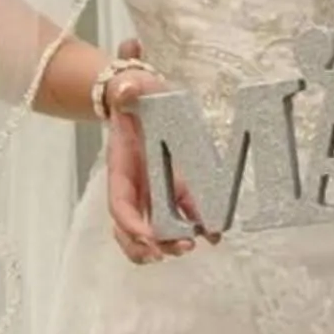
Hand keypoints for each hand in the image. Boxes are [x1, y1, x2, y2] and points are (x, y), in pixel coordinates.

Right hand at [102, 40, 213, 261]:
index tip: (146, 235)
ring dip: (169, 242)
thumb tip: (128, 86)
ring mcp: (153, 187)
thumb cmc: (133, 89)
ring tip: (191, 248)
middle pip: (132, 226)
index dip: (130, 222)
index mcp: (121, 165)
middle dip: (147, 244)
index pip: (119, 201)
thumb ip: (128, 84)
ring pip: (153, 227)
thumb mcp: (130, 81)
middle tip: (171, 251)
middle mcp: (135, 182)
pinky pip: (181, 212)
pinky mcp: (173, 186)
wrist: (138, 91)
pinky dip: (195, 225)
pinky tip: (214, 234)